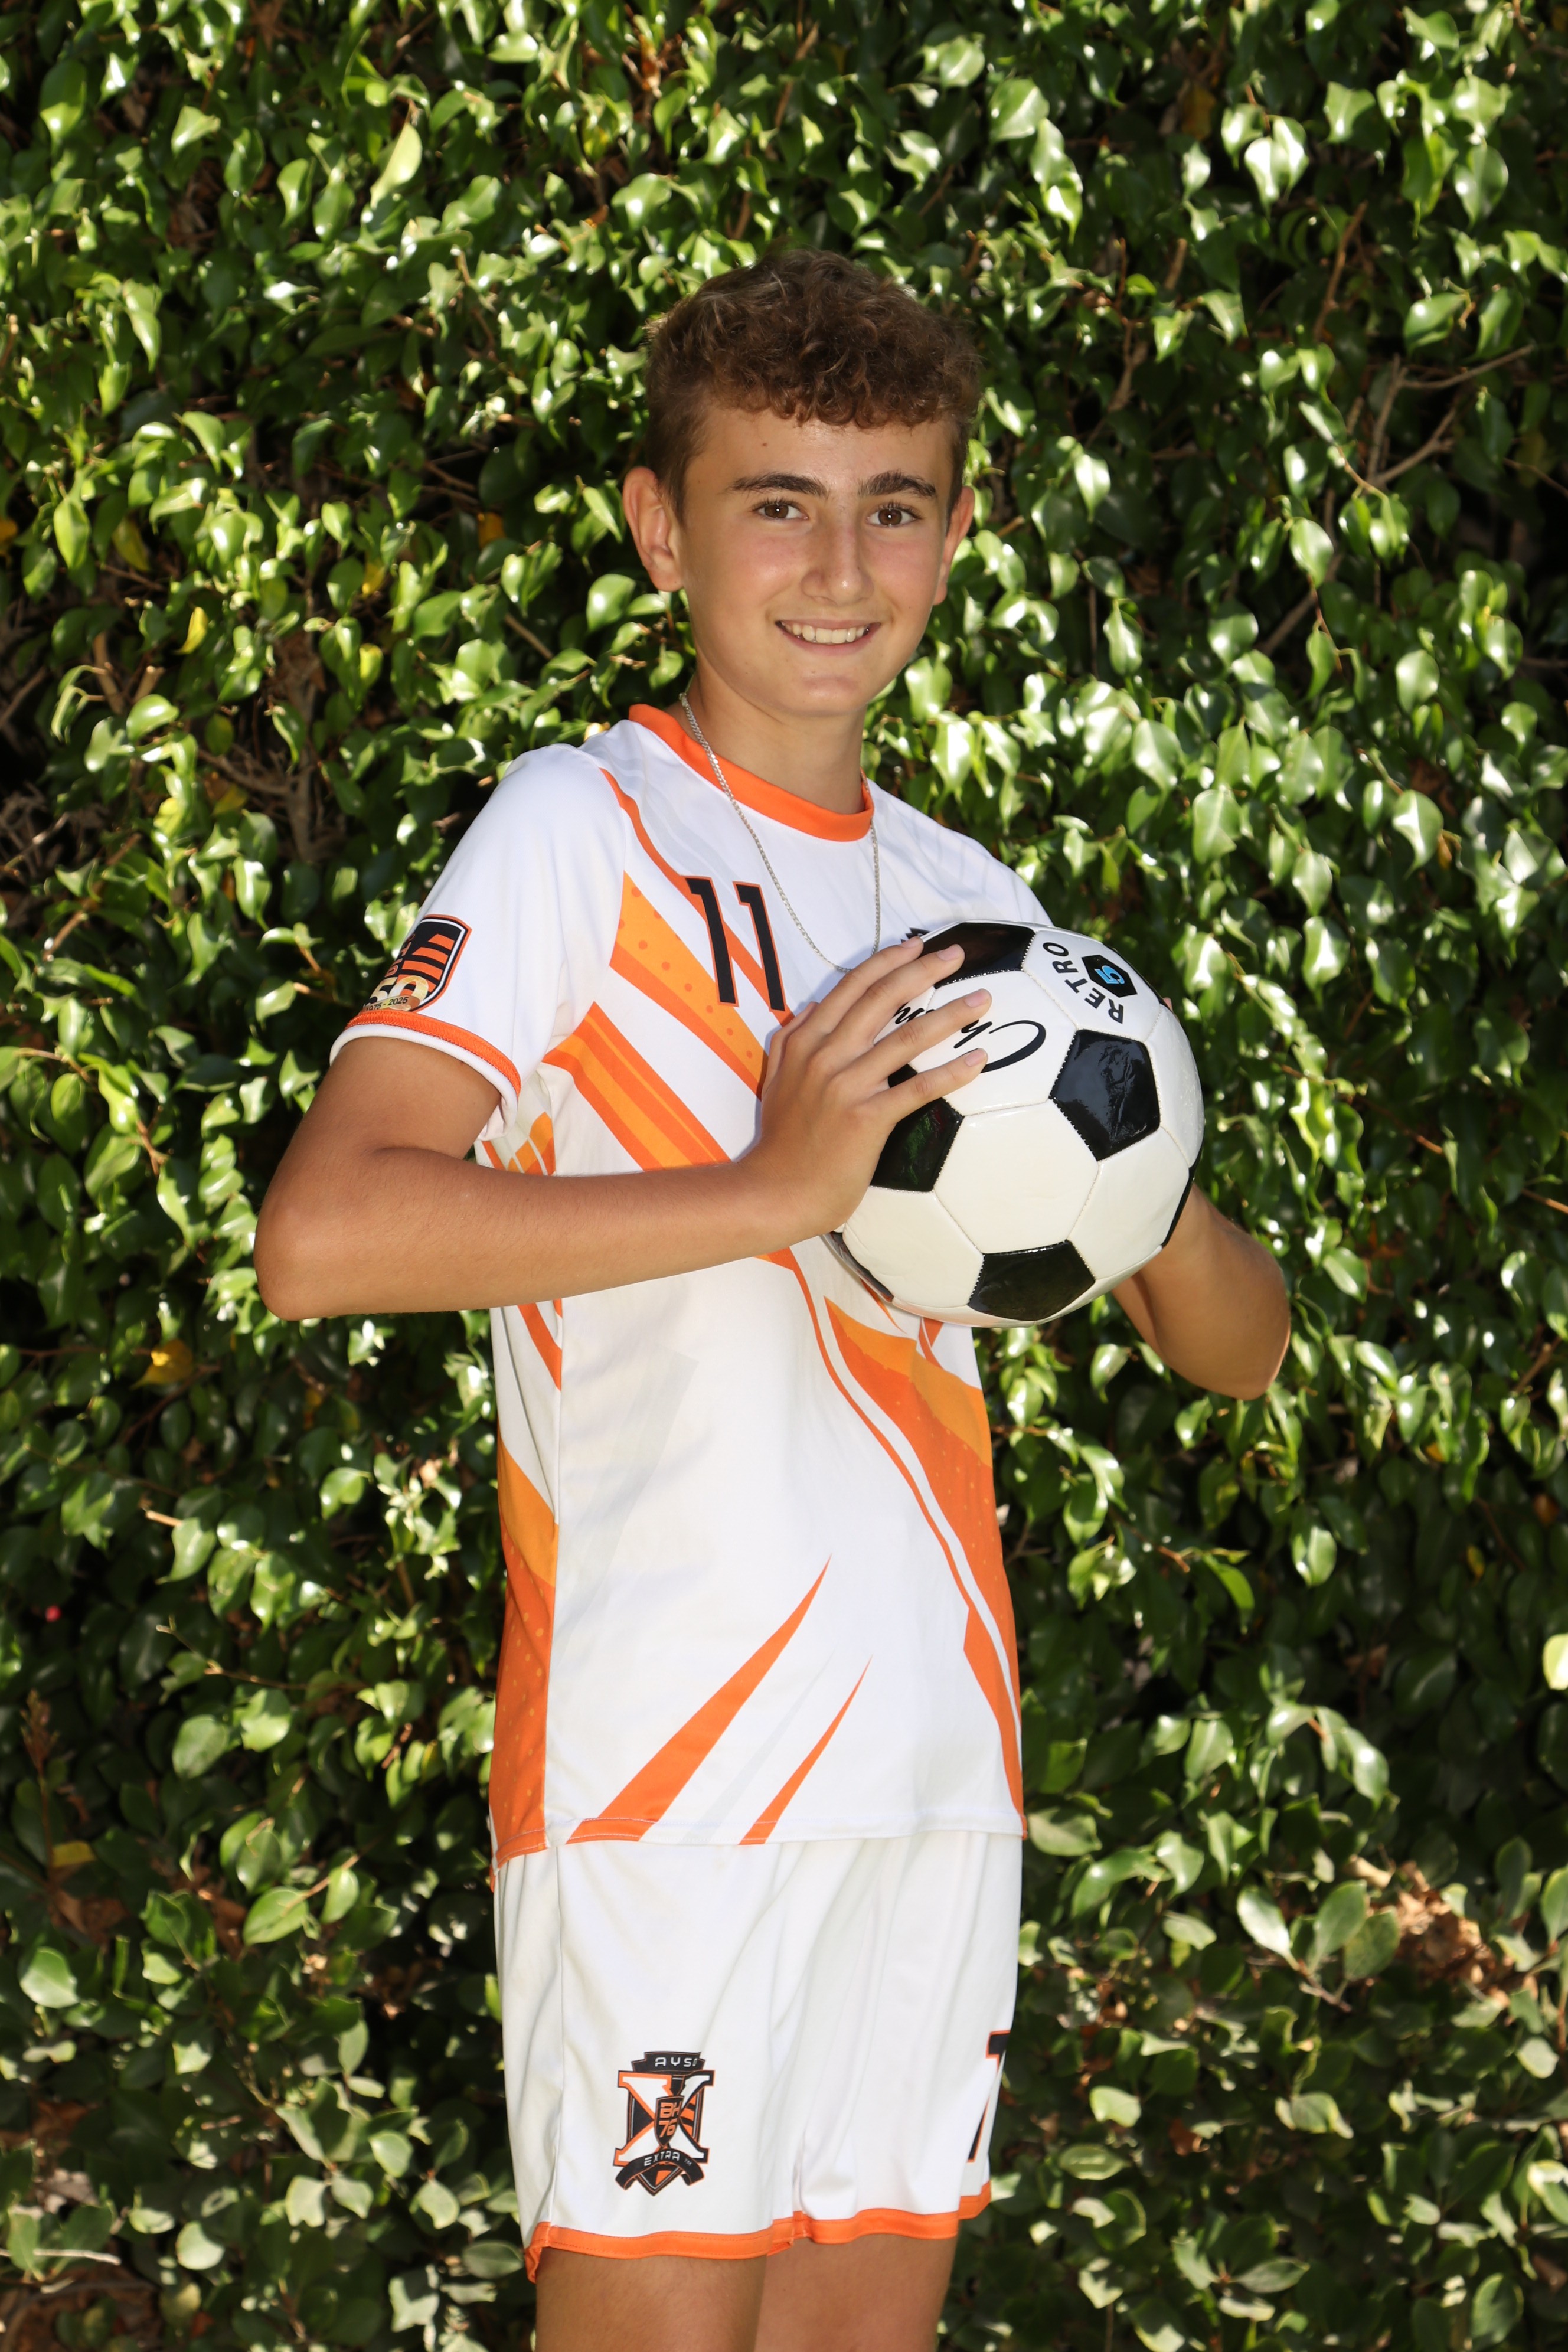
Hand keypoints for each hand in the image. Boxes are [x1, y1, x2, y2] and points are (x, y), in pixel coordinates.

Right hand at [740, 938, 989, 1239]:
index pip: (851, 987)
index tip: (916, 946)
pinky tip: (977, 1060)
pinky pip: (919, 1089)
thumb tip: (813, 1006)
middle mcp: (827, 1056)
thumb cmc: (781, 1141)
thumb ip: (790, 1040)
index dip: (887, 961)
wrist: (775, 1191)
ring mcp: (847, 1086)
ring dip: (950, 1014)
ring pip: (907, 1037)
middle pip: (882, 998)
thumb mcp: (776, 1080)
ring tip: (981, 999)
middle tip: (956, 954)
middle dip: (924, 969)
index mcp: (806, 1042)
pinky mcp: (868, 1119)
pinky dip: (952, 1073)